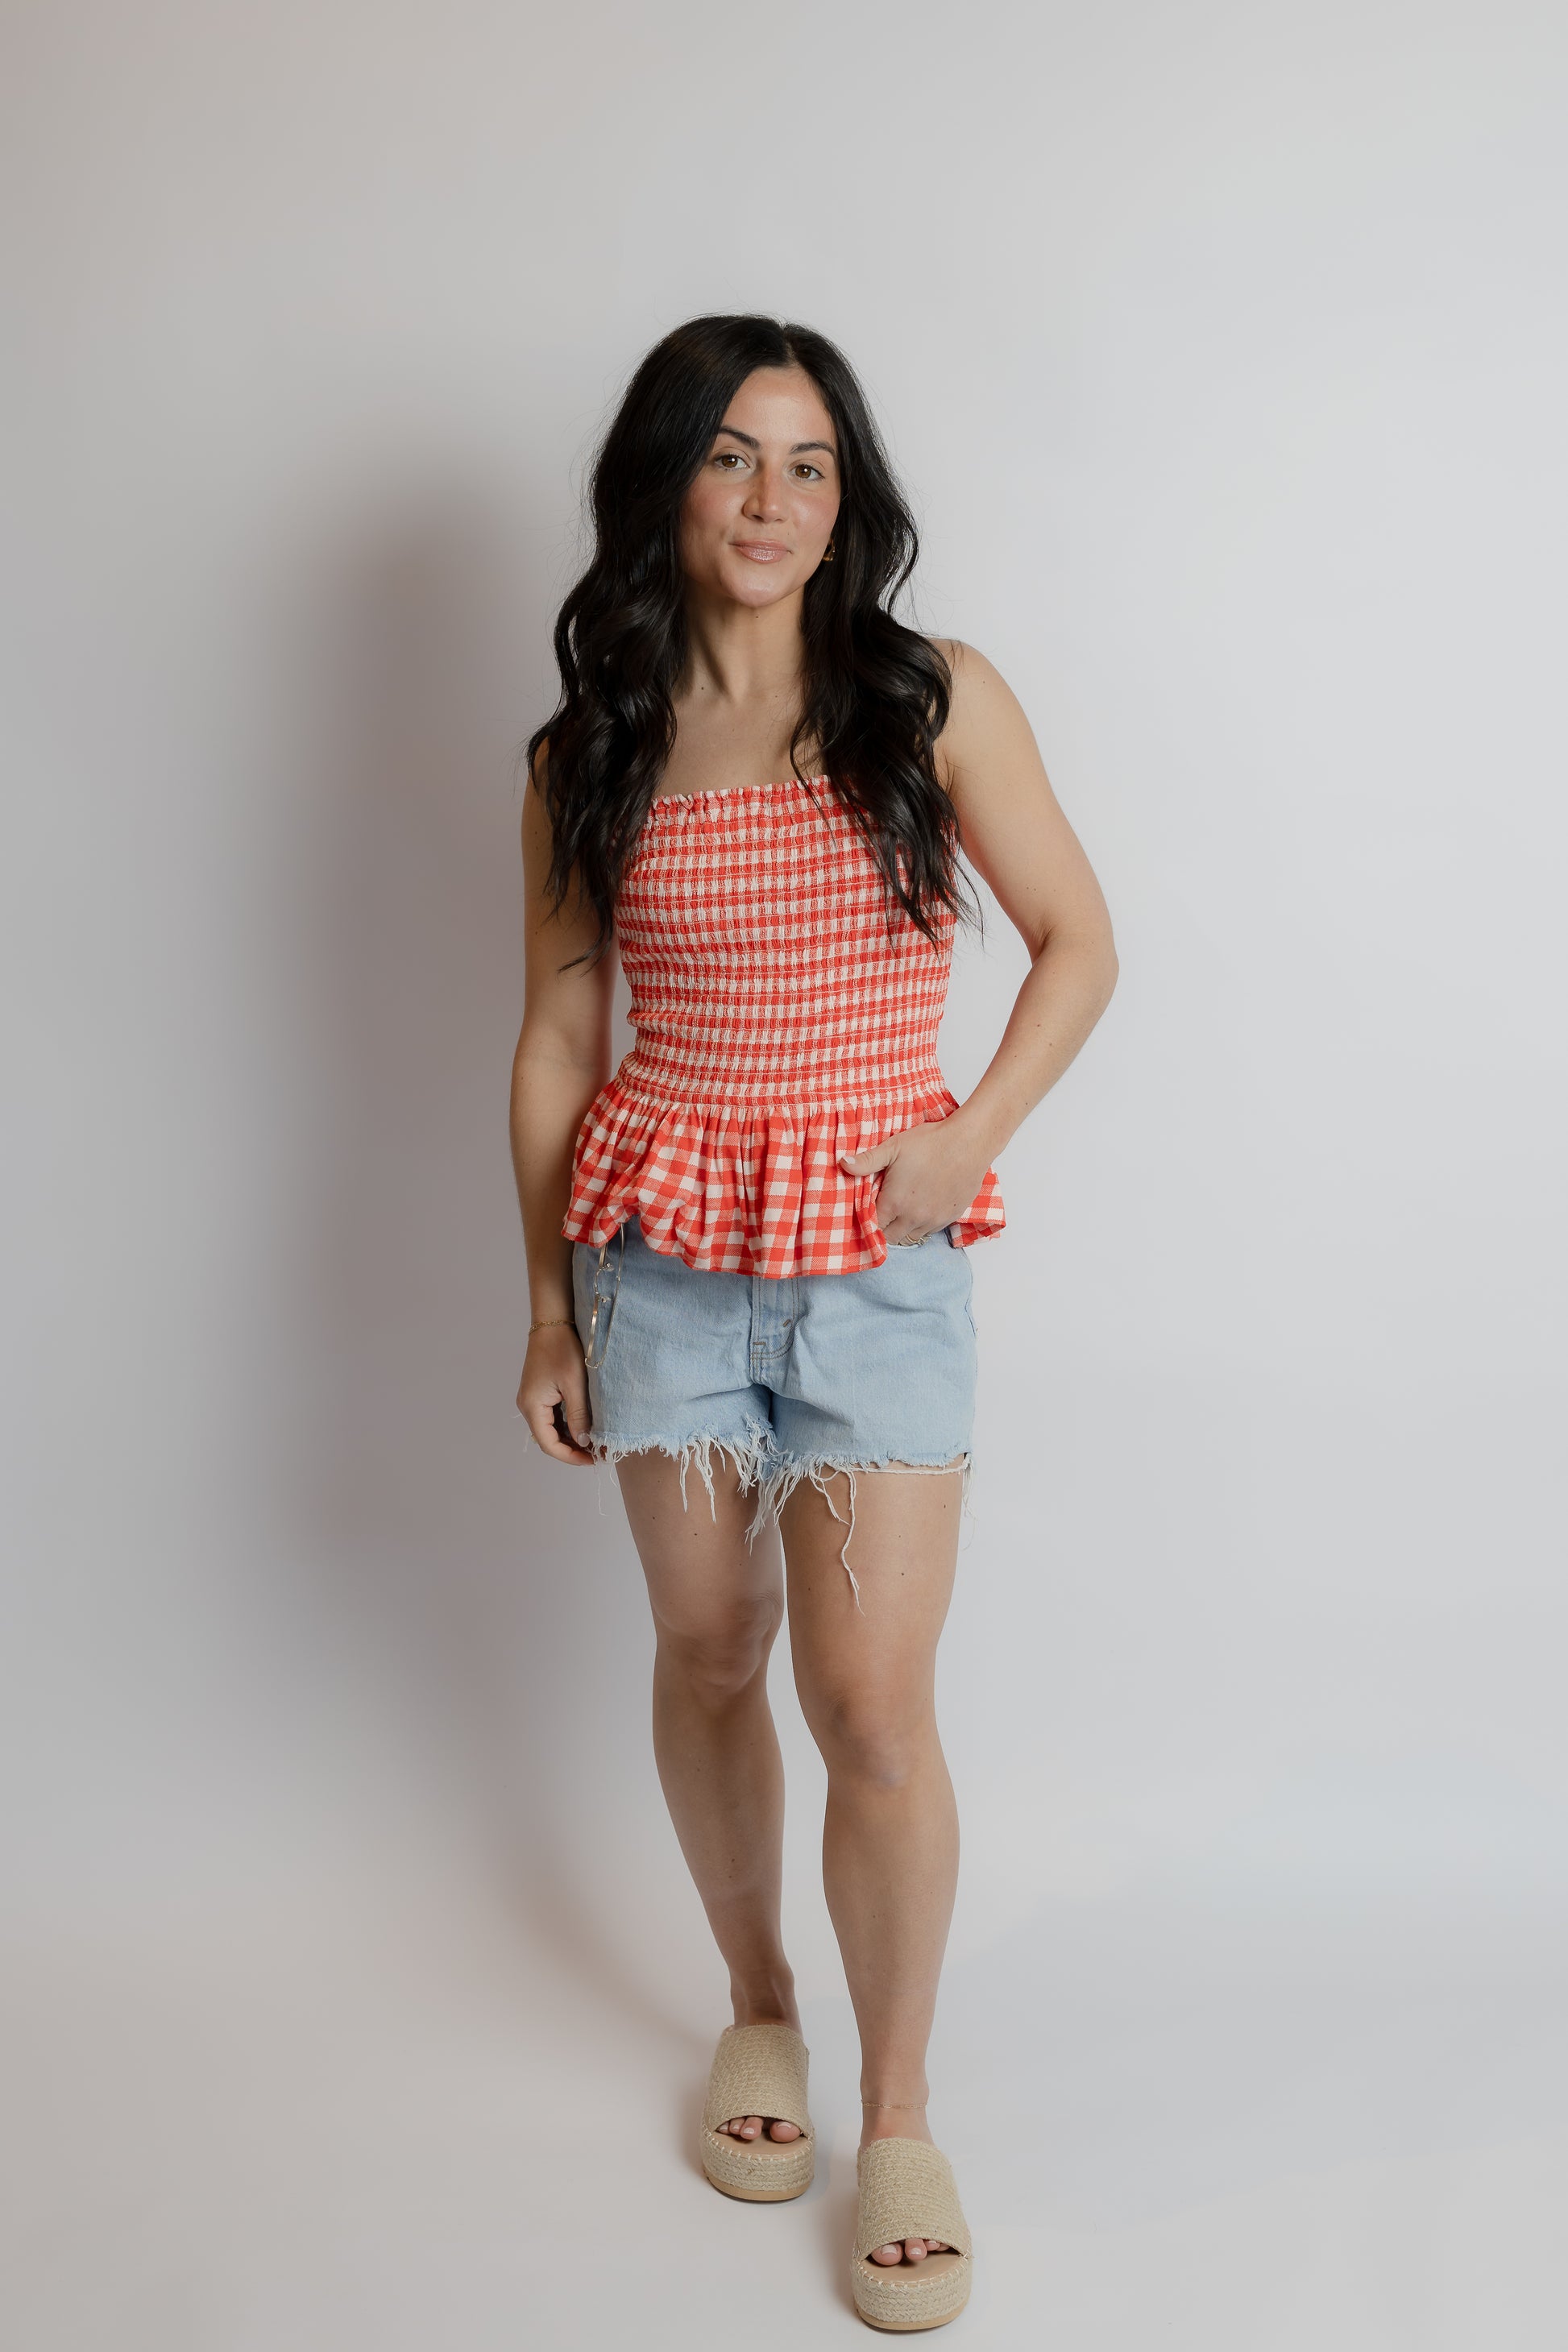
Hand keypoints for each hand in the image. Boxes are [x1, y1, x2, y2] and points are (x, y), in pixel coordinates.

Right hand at [516, 1325, 595, 1463]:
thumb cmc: (563, 1349)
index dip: (571, 1457)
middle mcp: (528, 1406)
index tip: (593, 1460)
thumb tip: (584, 1443)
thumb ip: (579, 1417)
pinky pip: (552, 1418)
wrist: (552, 1323)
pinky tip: (585, 1428)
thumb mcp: (575, 1385)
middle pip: (549, 1440)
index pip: (549, 1444)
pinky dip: (568, 1426)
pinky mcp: (539, 1394)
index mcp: (533, 1407)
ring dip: (571, 1439)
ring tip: (595, 1443)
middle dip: (573, 1450)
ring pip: (551, 1430)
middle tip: (598, 1453)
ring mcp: (532, 1400)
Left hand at [838, 1116, 987, 1246]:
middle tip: (882, 1213)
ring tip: (900, 1212)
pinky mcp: (950, 1217)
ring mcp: (932, 1220)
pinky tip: (920, 1210)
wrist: (968, 1143)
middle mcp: (912, 1217)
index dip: (867, 1220)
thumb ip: (866, 1160)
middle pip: (890, 1237)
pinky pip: (930, 1231)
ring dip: (902, 1229)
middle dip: (883, 1228)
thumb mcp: (893, 1147)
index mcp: (894, 1202)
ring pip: (910, 1237)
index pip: (873, 1225)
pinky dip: (921, 1226)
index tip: (866, 1211)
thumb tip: (843, 1164)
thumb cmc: (930, 1143)